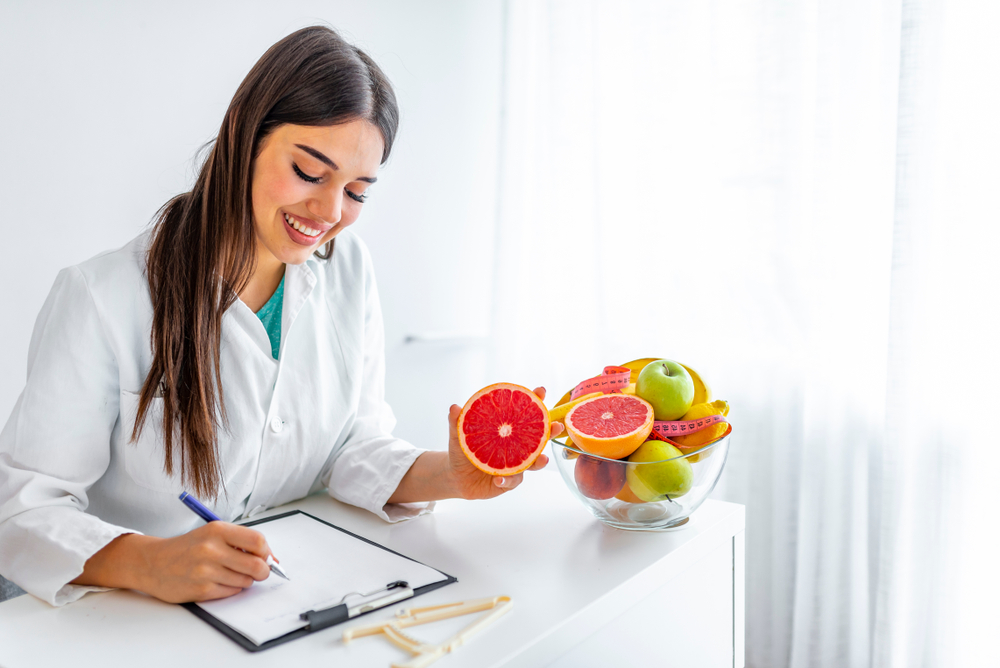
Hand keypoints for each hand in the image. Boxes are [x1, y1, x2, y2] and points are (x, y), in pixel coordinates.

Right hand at [73, 522, 274, 602]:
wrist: (153, 563)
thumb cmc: (188, 548)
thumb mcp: (212, 534)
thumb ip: (240, 541)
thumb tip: (272, 558)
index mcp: (217, 530)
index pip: (257, 541)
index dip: (267, 552)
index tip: (266, 557)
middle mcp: (211, 549)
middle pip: (257, 565)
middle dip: (263, 571)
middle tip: (259, 571)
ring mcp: (205, 571)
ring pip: (246, 581)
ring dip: (245, 580)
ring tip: (230, 573)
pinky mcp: (201, 590)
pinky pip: (232, 592)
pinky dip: (231, 589)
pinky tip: (218, 581)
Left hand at [446, 386, 562, 499]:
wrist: (456, 477)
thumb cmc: (463, 451)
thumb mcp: (458, 436)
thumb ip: (457, 422)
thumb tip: (454, 407)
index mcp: (507, 431)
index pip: (523, 414)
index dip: (534, 401)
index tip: (541, 391)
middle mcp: (515, 447)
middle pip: (537, 438)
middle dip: (550, 431)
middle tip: (557, 425)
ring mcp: (514, 465)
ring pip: (531, 463)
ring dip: (538, 461)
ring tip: (542, 459)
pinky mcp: (508, 482)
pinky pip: (511, 481)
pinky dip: (507, 480)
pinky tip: (499, 479)